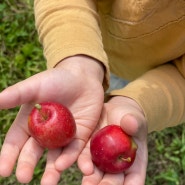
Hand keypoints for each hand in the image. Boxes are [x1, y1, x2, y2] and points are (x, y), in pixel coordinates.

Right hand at [0, 55, 104, 184]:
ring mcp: (63, 135)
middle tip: (24, 178)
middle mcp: (46, 132)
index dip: (9, 156)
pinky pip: (75, 149)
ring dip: (52, 170)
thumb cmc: (57, 79)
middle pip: (34, 152)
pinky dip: (71, 157)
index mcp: (31, 122)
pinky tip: (65, 164)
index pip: (16, 142)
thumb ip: (16, 94)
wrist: (83, 77)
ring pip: (56, 156)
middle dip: (28, 165)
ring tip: (48, 182)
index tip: (4, 170)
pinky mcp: (80, 134)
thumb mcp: (35, 85)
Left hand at [78, 96, 147, 184]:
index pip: (134, 178)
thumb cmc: (129, 116)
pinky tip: (80, 166)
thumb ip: (134, 122)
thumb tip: (130, 123)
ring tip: (87, 183)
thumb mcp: (134, 118)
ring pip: (97, 173)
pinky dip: (83, 163)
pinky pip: (85, 158)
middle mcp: (117, 164)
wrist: (114, 111)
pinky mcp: (89, 150)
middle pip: (113, 180)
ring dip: (92, 180)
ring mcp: (102, 158)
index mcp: (134, 160)